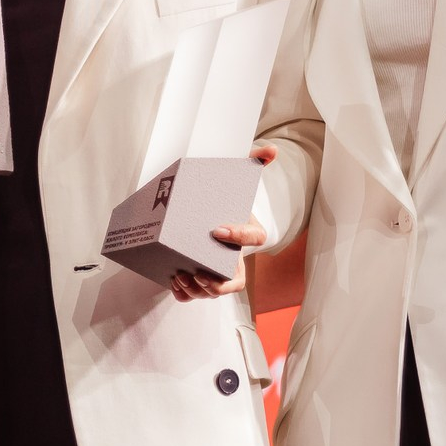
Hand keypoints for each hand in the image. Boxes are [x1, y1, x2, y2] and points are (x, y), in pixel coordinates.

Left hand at [168, 143, 276, 302]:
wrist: (210, 214)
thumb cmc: (227, 202)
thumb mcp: (241, 179)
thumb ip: (255, 163)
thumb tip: (271, 150)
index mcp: (250, 234)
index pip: (254, 239)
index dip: (239, 236)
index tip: (218, 229)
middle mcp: (236, 258)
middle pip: (234, 282)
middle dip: (216, 283)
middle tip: (197, 272)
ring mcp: (219, 271)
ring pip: (213, 291)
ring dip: (197, 290)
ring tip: (180, 276)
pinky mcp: (201, 277)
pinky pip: (196, 294)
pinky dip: (185, 294)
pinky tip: (174, 283)